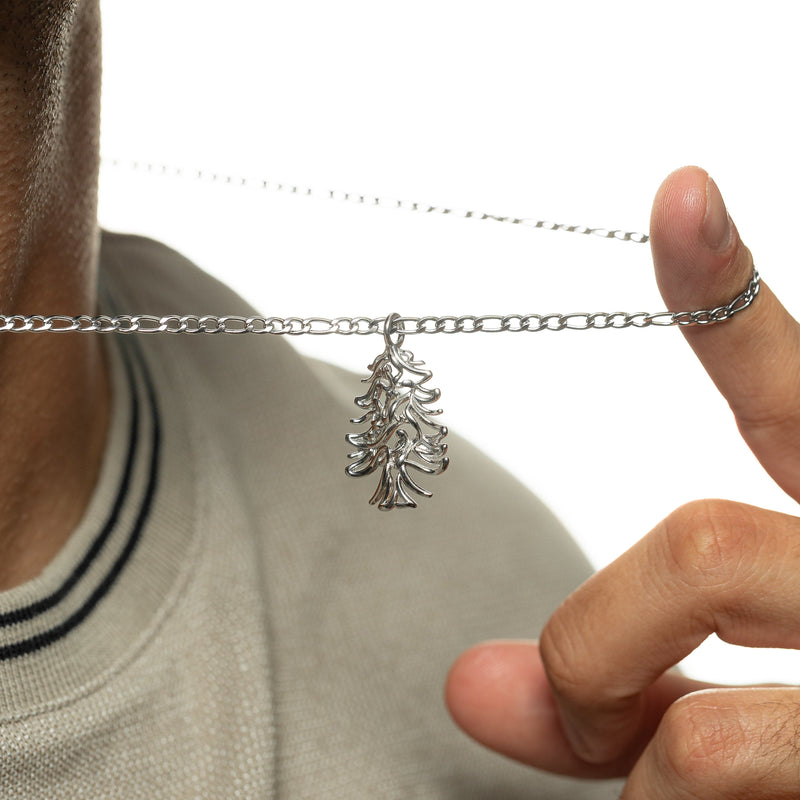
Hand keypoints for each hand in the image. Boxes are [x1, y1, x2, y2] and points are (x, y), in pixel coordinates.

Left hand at [446, 166, 799, 796]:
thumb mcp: (734, 701)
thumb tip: (469, 686)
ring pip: (706, 680)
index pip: (792, 386)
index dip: (728, 287)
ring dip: (626, 749)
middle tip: (574, 711)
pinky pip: (718, 764)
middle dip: (592, 643)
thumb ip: (620, 678)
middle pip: (696, 549)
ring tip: (647, 788)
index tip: (678, 194)